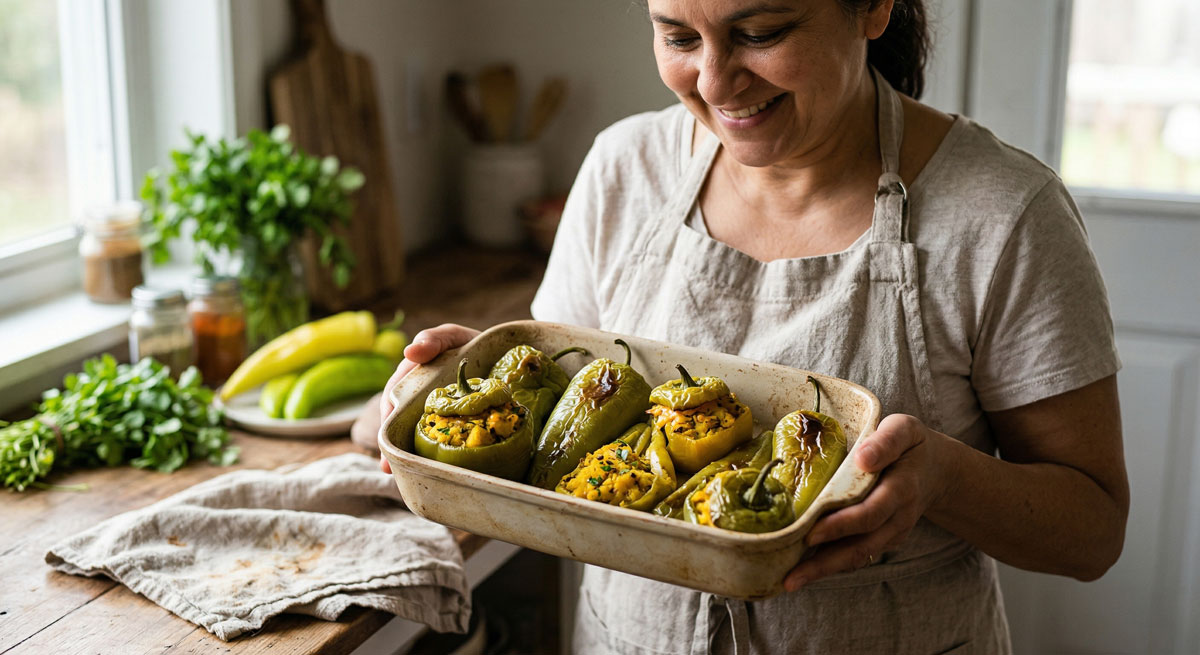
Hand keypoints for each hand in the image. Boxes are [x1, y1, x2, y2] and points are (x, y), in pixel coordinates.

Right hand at [377, 323, 480, 472]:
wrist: (506, 361)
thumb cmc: (473, 345)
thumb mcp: (454, 337)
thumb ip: (435, 339)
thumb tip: (411, 351)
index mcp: (415, 376)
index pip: (394, 394)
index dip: (387, 413)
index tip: (387, 430)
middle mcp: (419, 396)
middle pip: (398, 420)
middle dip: (391, 442)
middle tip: (388, 465)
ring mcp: (433, 413)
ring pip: (412, 434)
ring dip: (403, 454)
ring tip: (398, 474)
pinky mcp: (450, 426)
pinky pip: (435, 441)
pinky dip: (428, 456)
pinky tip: (424, 471)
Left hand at [782, 414, 952, 590]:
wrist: (938, 471)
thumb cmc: (912, 446)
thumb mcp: (905, 430)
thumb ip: (886, 441)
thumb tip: (862, 458)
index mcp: (901, 489)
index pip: (870, 513)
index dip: (841, 525)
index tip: (812, 533)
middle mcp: (897, 518)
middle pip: (861, 546)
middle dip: (825, 563)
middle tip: (791, 576)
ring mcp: (891, 533)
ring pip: (857, 556)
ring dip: (824, 571)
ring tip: (790, 581)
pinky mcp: (883, 540)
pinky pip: (857, 555)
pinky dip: (832, 565)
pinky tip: (804, 570)